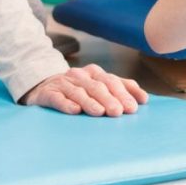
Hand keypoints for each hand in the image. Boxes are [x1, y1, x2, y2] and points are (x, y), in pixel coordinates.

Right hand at [20, 64, 147, 116]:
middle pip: (97, 86)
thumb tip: (143, 99)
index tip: (136, 105)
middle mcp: (80, 75)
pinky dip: (66, 103)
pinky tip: (74, 111)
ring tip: (100, 112)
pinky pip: (57, 97)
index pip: (112, 81)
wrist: (42, 85)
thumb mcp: (97, 85)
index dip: (125, 92)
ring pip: (79, 91)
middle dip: (110, 98)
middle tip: (120, 112)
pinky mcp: (48, 92)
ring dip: (90, 102)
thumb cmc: (77, 89)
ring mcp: (64, 83)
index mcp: (95, 72)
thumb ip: (119, 89)